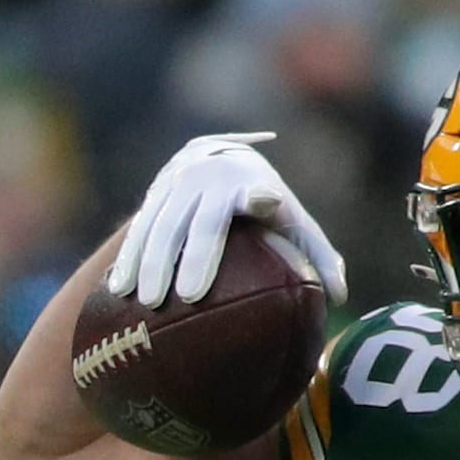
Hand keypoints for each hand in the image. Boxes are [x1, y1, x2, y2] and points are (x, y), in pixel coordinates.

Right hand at [107, 132, 346, 307]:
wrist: (223, 158)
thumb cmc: (271, 208)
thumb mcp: (298, 225)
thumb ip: (320, 257)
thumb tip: (342, 295)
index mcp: (252, 187)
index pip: (258, 195)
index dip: (259, 197)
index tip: (264, 201)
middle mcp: (212, 183)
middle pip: (200, 223)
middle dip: (191, 257)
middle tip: (186, 298)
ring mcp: (178, 188)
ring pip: (160, 226)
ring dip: (148, 263)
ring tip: (144, 302)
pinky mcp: (154, 196)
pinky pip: (138, 229)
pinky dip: (128, 258)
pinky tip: (117, 290)